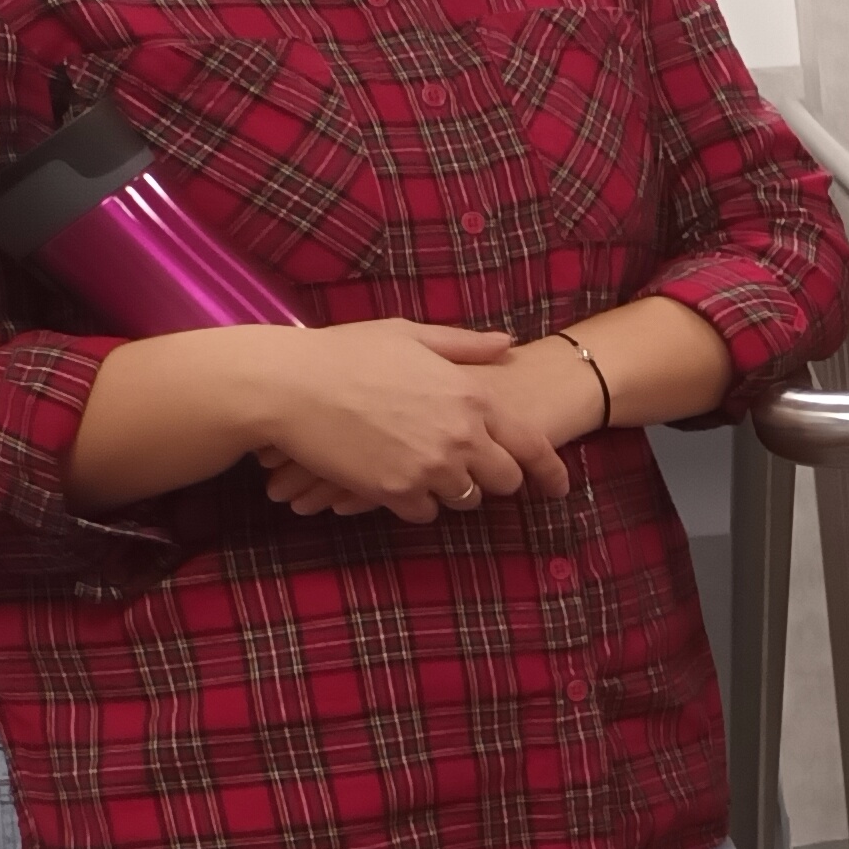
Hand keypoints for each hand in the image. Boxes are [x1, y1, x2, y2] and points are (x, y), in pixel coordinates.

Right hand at [247, 323, 568, 523]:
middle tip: (472, 471)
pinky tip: (396, 482)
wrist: (290, 385)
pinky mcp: (397, 491)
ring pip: (466, 500)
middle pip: (504, 480)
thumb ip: (465, 345)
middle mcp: (462, 436)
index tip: (559, 489)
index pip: (532, 445)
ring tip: (426, 470)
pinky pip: (425, 513)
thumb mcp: (411, 335)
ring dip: (453, 490)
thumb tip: (508, 345)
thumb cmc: (347, 353)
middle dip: (493, 478)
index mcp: (472, 396)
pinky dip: (416, 503)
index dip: (551, 472)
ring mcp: (431, 467)